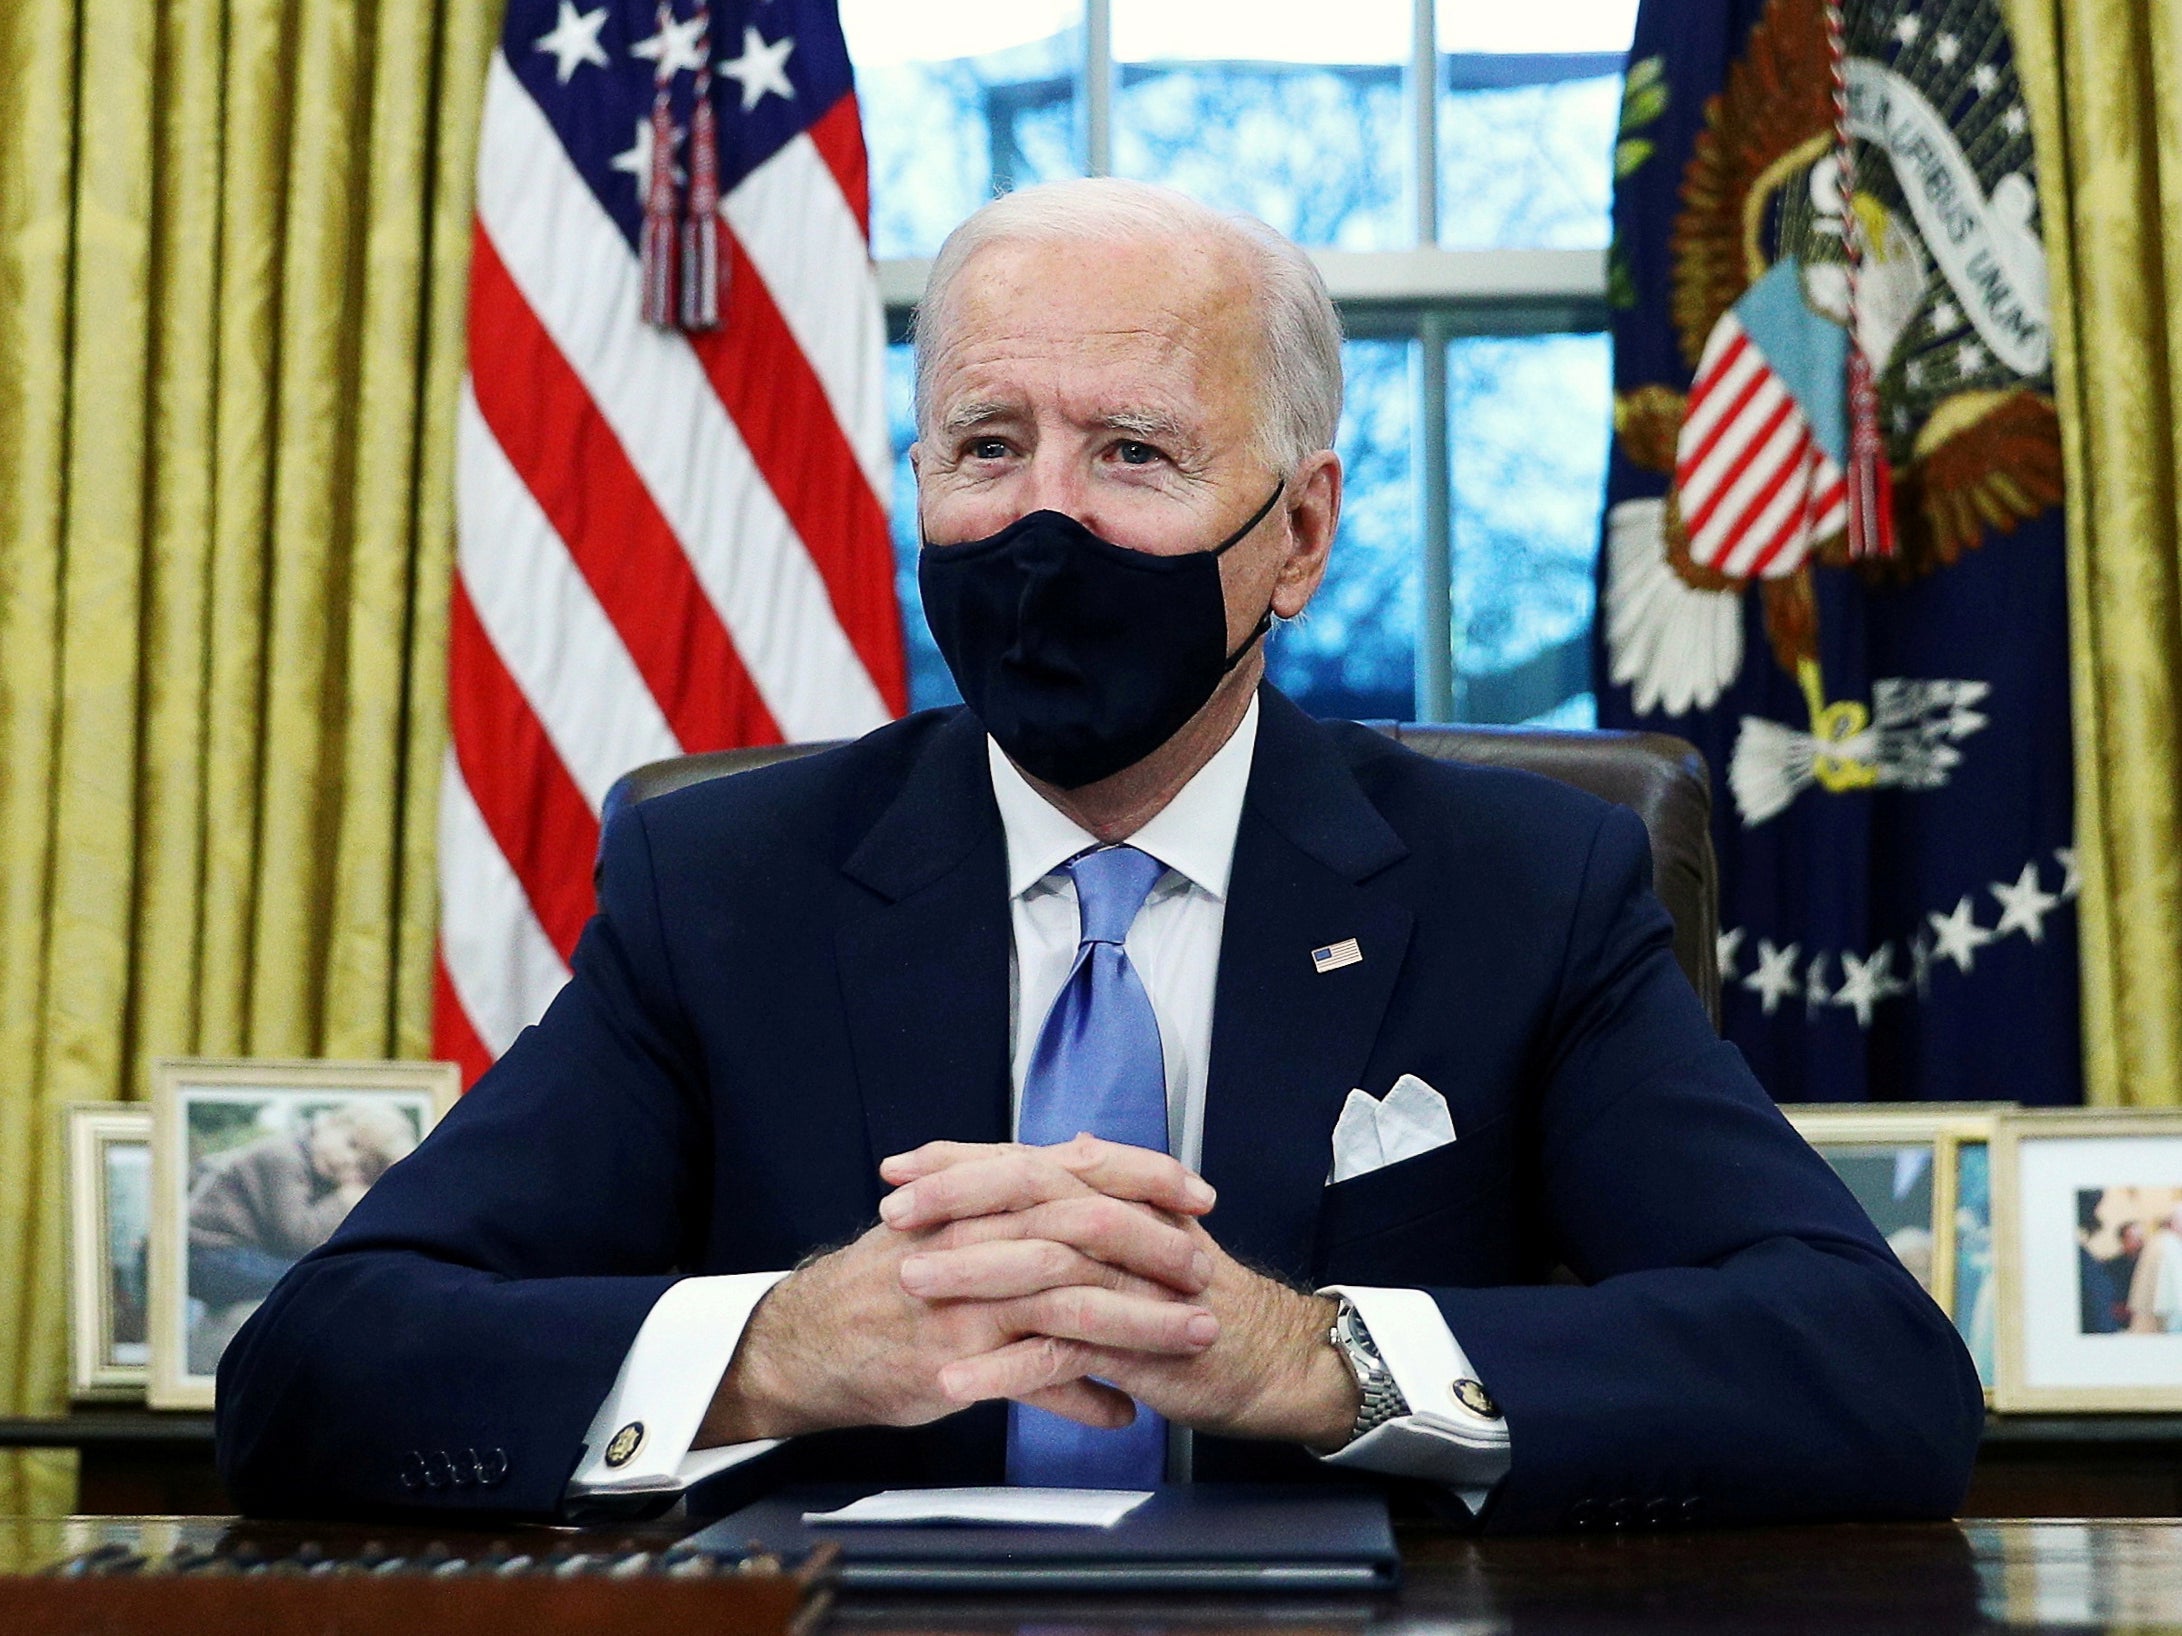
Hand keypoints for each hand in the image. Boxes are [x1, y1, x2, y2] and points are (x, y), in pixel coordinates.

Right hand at [697, 1138, 1219, 1444]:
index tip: (1200, 1193)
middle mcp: (975, 1237)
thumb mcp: (951, 1212)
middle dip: (1156, 1248)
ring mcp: (966, 1300)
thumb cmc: (888, 1276)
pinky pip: (1034, 1378)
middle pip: (1083, 1229)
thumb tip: (1088, 1150)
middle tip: (1207, 1269)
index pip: (1076, 1168)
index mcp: (980, 1195)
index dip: (1145, 1176)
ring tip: (1194, 1340)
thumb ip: (1020, 1184)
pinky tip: (1122, 1412)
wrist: (807, 1340)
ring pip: (1070, 1301)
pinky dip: (1083, 1396)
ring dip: (1141, 1323)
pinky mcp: (953, 1360)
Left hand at [893, 1140, 1361, 1448]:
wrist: (1271, 1359)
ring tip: (909, 1284)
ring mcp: (1133, 1285)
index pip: (1030, 1161)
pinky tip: (957, 1379)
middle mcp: (1126, 1227)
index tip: (899, 1168)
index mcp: (1120, 1196)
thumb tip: (1074, 1142)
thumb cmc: (1198, 1298)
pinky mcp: (1138, 1347)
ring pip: (1044, 1265)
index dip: (962, 1161)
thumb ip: (1108, 1190)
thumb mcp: (1152, 1233)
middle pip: (1034, 1194)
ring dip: (972, 1274)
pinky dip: (1007, 1367)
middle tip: (893, 1214)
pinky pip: (1063, 1353)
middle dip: (957, 1200)